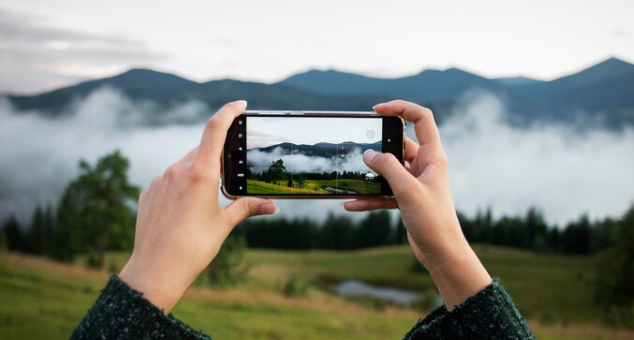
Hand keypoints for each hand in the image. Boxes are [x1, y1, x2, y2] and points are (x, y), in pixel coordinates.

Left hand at [119, 100, 277, 312]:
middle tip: (229, 174)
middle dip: (217, 157)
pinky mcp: (148, 192)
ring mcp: (160, 181)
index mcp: (200, 174)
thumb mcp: (224, 225)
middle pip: (202, 150)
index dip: (228, 111)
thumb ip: (247, 208)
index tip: (240, 104)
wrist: (155, 270)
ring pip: (184, 165)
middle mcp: (177, 171)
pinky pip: (169, 180)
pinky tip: (185, 211)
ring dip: (198, 173)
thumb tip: (272, 206)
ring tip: (205, 202)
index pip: (214, 129)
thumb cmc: (193, 248)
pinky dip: (181, 186)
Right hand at [344, 100, 490, 309]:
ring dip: (371, 175)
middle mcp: (425, 165)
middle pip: (399, 144)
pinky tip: (351, 204)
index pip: (421, 119)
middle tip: (359, 147)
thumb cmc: (433, 220)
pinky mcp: (407, 199)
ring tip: (352, 178)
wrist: (441, 252)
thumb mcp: (407, 190)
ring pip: (388, 170)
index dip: (401, 108)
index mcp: (433, 157)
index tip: (378, 110)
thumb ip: (387, 168)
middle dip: (378, 147)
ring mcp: (415, 182)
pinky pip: (384, 191)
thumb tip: (369, 154)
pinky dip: (369, 196)